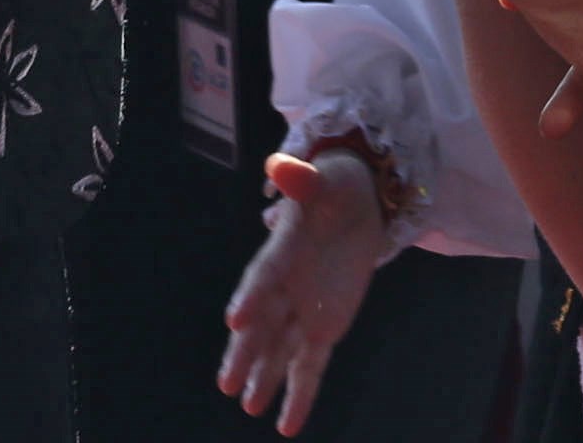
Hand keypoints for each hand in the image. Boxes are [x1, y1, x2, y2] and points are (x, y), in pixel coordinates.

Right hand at [218, 151, 383, 430]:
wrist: (355, 204)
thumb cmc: (331, 188)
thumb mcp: (322, 179)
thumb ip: (301, 179)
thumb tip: (281, 165)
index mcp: (279, 253)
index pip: (263, 277)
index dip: (251, 296)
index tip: (236, 319)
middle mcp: (283, 290)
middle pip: (262, 325)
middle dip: (246, 352)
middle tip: (227, 382)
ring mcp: (301, 313)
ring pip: (280, 352)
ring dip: (265, 378)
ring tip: (248, 406)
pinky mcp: (323, 329)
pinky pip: (311, 365)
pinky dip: (301, 393)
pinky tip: (288, 424)